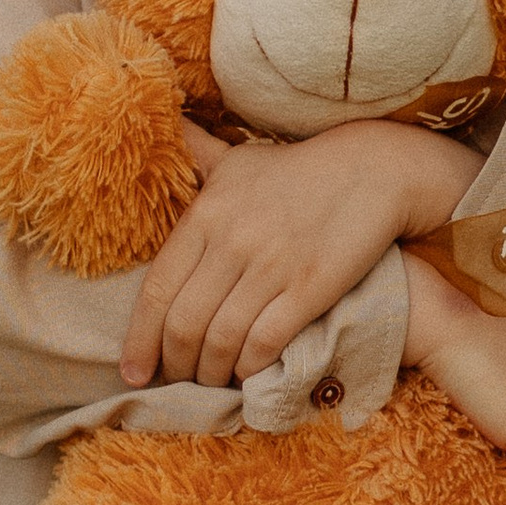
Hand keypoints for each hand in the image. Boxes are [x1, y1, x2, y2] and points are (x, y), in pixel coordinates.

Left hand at [121, 120, 477, 389]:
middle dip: (174, 364)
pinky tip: (246, 372)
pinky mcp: (310, 287)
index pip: (157, 291)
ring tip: (211, 381)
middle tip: (176, 382)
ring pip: (220, 339)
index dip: (140, 340)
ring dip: (210, 372)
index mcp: (206, 215)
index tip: (133, 372)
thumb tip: (168, 122)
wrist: (372, 170)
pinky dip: (248, 367)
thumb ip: (197, 153)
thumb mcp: (238, 159)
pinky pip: (264, 342)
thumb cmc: (297, 170)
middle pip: (184, 324)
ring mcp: (272, 266)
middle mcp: (232, 241)